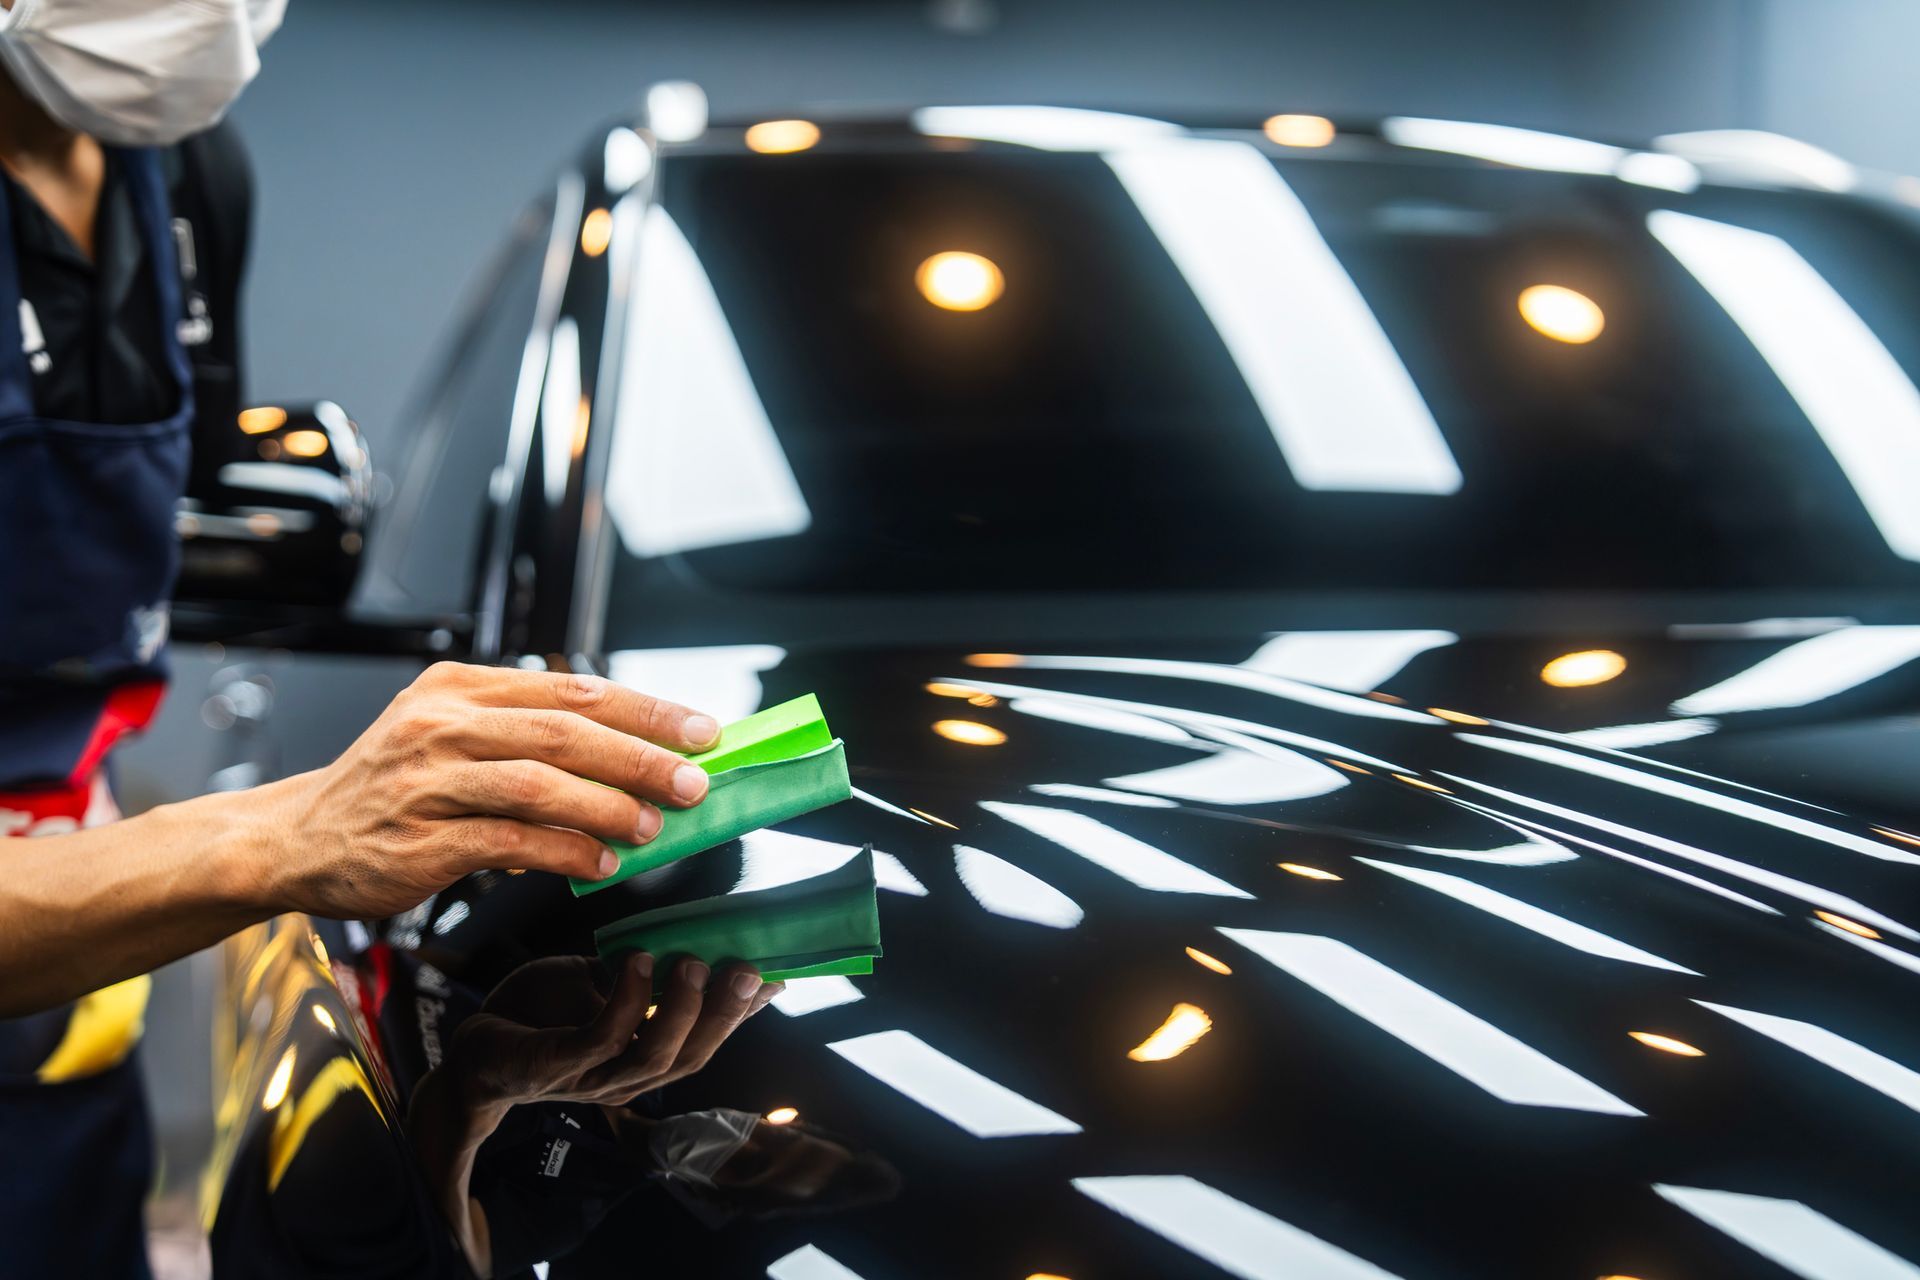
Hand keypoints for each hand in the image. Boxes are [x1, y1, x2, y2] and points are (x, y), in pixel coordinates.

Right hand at [256, 662, 720, 918]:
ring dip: (606, 805)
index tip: (702, 730)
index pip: (573, 690)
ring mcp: (426, 781)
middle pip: (563, 732)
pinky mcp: (418, 840)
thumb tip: (635, 757)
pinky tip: (598, 862)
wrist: (298, 838)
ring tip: (652, 825)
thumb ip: (530, 736)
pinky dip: (561, 852)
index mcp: (461, 688)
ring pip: (536, 784)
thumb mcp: (453, 735)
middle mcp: (442, 725)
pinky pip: (506, 842)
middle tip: (694, 780)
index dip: (645, 710)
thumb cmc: (394, 787)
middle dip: (640, 756)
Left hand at [450, 954, 782, 1110]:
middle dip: (724, 1016)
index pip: (706, 1040)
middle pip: (690, 1058)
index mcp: (642, 1058)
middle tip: (749, 969)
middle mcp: (624, 1078)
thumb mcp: (601, 983)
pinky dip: (626, 1003)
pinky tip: (637, 962)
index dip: (743, 1015)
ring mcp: (588, 1079)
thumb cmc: (538, 1013)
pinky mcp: (551, 1068)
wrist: (468, 1047)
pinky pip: (599, 1040)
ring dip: (681, 1010)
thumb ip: (646, 972)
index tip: (778, 976)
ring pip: (653, 1056)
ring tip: (697, 963)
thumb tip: (696, 936)